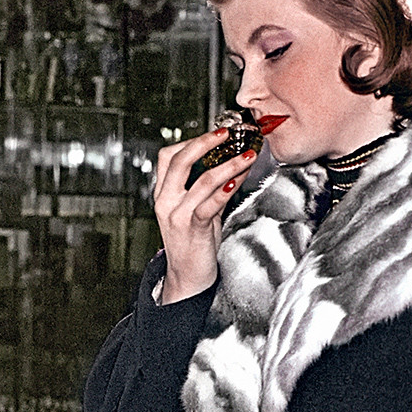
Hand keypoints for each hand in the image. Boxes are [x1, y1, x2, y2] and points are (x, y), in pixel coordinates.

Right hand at [154, 128, 255, 303]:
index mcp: (163, 194)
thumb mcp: (196, 211)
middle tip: (227, 134)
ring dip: (228, 164)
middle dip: (205, 142)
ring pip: (202, 180)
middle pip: (180, 160)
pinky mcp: (193, 228)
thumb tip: (228, 167)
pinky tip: (239, 180)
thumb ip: (207, 191)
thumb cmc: (193, 244)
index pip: (168, 156)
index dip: (191, 141)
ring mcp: (178, 215)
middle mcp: (166, 201)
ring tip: (247, 156)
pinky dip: (226, 189)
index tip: (214, 134)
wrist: (186, 278)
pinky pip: (210, 203)